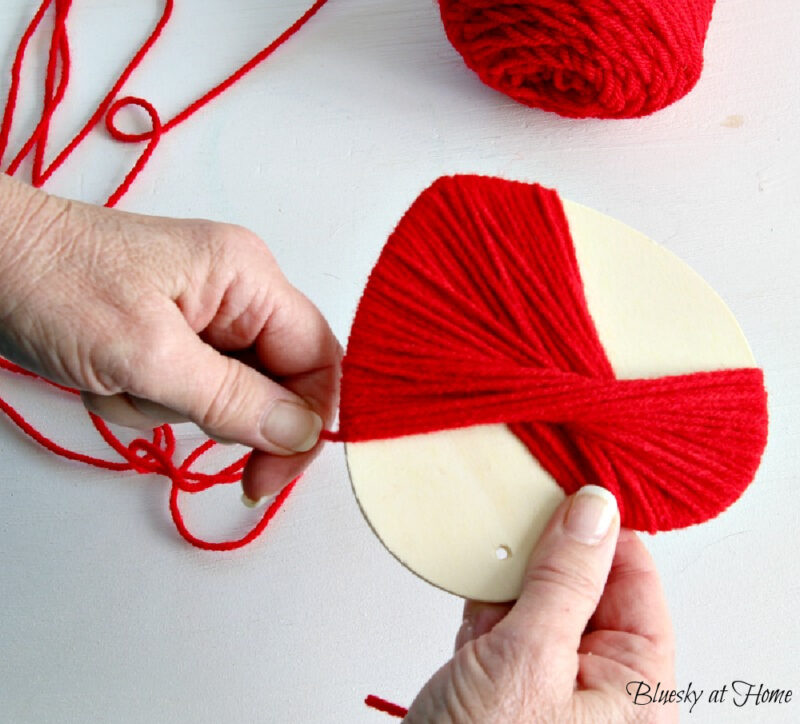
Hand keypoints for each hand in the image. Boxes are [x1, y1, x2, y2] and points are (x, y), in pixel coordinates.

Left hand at [0, 174, 339, 500]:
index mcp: (249, 277)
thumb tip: (301, 433)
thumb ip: (232, 399)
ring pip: (228, 394)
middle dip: (219, 412)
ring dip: (170, 405)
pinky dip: (148, 398)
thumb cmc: (52, 282)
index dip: (308, 422)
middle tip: (164, 402)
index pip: (318, 358)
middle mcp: (238, 290)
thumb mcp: (147, 353)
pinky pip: (191, 389)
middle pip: (275, 381)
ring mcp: (206, 311)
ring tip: (118, 378)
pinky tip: (108, 376)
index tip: (270, 473)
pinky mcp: (176, 331)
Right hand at [406, 486, 675, 722]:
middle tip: (520, 500)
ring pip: (540, 593)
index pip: (634, 578)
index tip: (570, 482)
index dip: (603, 528)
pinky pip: (504, 615)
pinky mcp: (504, 675)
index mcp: (634, 684)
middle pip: (585, 580)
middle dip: (548, 546)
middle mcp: (597, 678)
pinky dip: (485, 594)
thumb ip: (565, 581)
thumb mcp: (529, 661)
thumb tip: (595, 510)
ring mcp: (547, 675)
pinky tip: (471, 579)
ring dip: (510, 568)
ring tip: (490, 538)